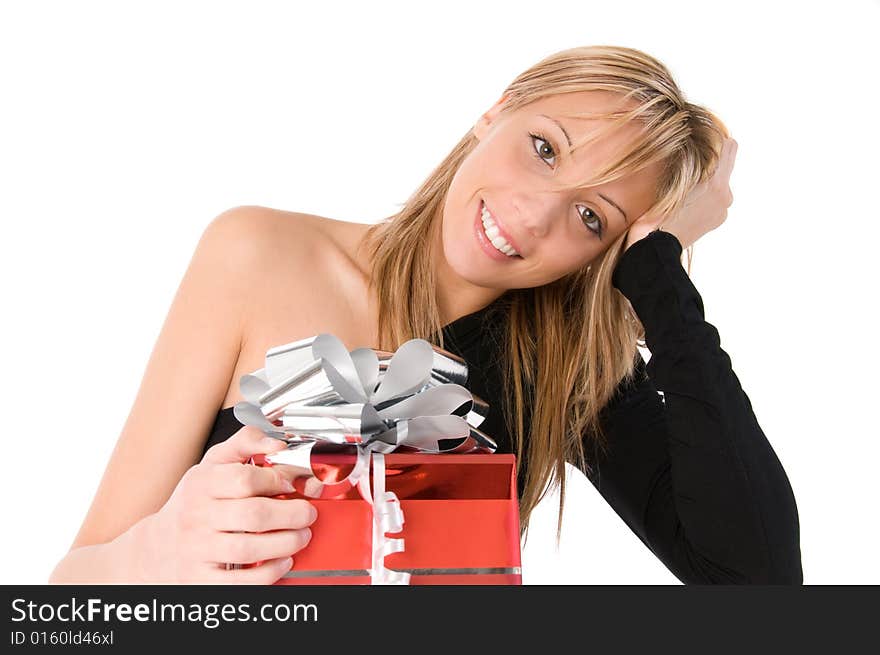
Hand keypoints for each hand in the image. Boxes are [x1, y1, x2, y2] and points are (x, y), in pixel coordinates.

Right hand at [133, 425, 317, 583]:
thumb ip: (245, 443)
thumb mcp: (211, 465)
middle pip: (253, 515)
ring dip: (287, 543)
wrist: (155, 549)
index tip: (291, 485)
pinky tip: (282, 560)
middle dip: (292, 515)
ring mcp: (197, 549)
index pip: (244, 479)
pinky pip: (241, 582)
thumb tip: (277, 440)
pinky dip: (269, 572)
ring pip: (249, 548)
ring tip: (300, 536)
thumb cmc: (192, 503)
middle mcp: (196, 516)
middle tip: (306, 514)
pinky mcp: (201, 580)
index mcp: (201, 484)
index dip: (276, 481)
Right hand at [624, 137, 737, 251]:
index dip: (717, 140)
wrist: (654, 248)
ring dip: (707, 180)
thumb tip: (700, 143)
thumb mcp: (673, 180)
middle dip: (712, 161)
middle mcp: (725, 196)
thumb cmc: (656, 214)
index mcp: (716, 184)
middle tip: (692, 159)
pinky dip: (705, 196)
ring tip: (686, 185)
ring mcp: (722, 210)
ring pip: (719, 183)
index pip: (729, 148)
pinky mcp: (717, 220)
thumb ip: (691, 161)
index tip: (704, 138)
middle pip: (726, 165)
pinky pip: (715, 199)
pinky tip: (688, 201)